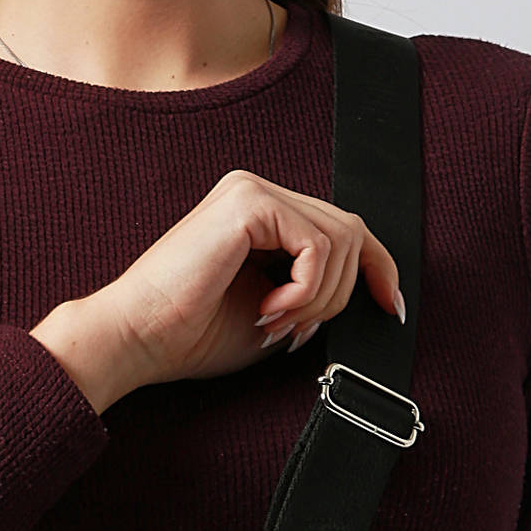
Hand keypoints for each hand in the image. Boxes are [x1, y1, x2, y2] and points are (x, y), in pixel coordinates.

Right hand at [68, 168, 405, 394]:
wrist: (139, 338)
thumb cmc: (192, 335)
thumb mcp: (276, 313)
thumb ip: (314, 292)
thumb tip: (366, 292)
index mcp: (261, 216)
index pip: (344, 228)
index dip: (379, 268)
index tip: (390, 310)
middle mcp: (258, 193)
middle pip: (351, 232)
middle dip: (340, 295)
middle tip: (294, 333)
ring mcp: (252, 191)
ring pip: (342, 238)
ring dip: (321, 298)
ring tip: (277, 323)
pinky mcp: (248, 203)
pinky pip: (317, 246)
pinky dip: (306, 289)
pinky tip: (269, 310)